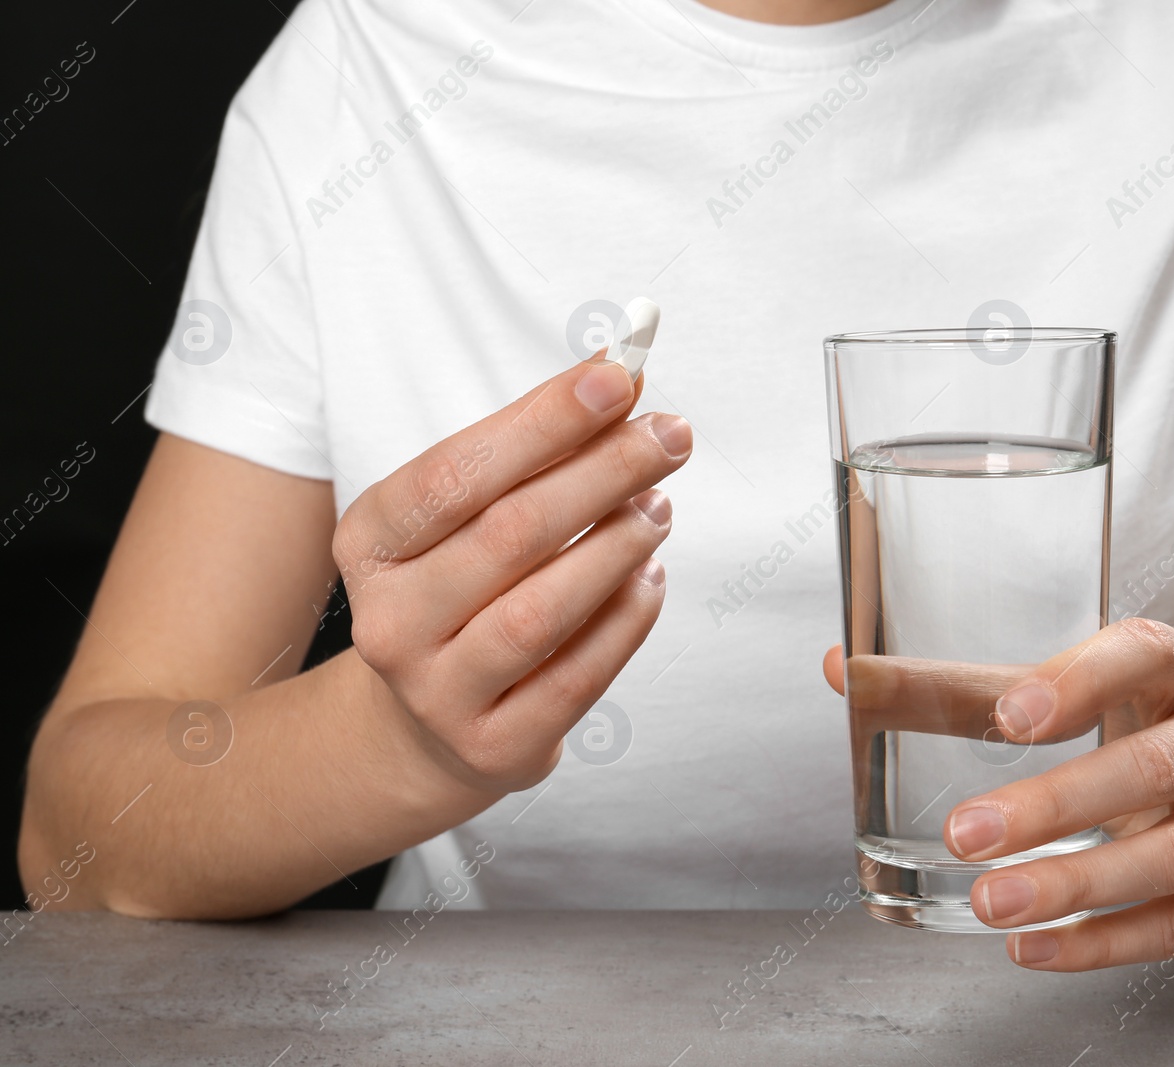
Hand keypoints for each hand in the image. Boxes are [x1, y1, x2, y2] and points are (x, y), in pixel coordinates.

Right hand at [332, 356, 691, 791]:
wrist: (427, 724)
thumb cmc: (463, 588)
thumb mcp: (472, 514)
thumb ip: (538, 449)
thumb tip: (623, 378)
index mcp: (370, 543)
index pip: (456, 471)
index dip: (543, 421)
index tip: (619, 378)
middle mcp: (390, 621)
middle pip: (509, 534)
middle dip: (603, 473)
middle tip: (669, 435)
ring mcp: (438, 692)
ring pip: (540, 611)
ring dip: (616, 547)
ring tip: (659, 506)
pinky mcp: (496, 745)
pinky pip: (577, 676)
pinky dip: (626, 618)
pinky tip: (651, 576)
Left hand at [952, 619, 1173, 969]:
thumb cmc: (1126, 725)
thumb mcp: (1060, 695)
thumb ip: (955, 689)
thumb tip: (842, 670)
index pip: (1143, 655)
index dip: (1080, 681)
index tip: (1009, 716)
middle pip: (1155, 767)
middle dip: (1055, 806)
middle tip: (964, 833)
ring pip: (1171, 857)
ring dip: (1074, 886)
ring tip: (989, 903)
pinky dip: (1104, 944)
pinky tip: (1034, 947)